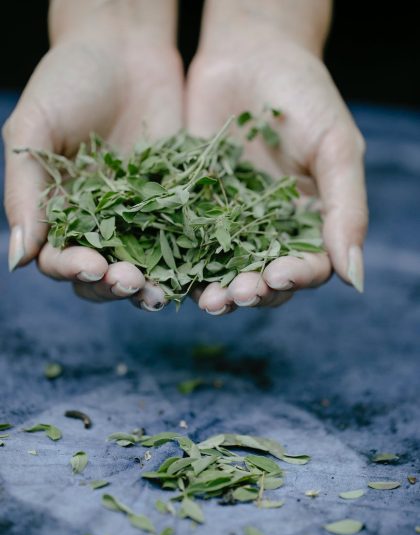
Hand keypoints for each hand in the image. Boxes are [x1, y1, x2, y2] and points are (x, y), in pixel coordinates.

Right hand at [3, 7, 182, 310]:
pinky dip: (193, 261)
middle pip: (105, 275)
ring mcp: (143, 220)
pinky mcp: (179, 207)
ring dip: (153, 286)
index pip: (61, 259)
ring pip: (147, 268)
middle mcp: (101, 226)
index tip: (93, 266)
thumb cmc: (67, 81)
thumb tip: (17, 261)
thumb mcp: (34, 128)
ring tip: (162, 293)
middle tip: (133, 284)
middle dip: (117, 285)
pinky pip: (187, 241)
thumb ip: (24, 192)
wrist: (124, 48)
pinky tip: (202, 272)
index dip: (74, 269)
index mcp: (59, 215)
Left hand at [186, 18, 366, 313]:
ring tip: (204, 300)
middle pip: (261, 280)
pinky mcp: (189, 209)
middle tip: (233, 296)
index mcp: (308, 226)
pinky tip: (167, 274)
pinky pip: (181, 242)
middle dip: (249, 292)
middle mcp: (267, 233)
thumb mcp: (335, 147)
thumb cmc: (305, 97)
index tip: (278, 276)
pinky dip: (176, 263)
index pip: (307, 267)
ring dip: (213, 290)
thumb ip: (346, 210)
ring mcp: (226, 224)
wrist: (250, 54)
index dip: (294, 278)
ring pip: (220, 272)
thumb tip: (355, 279)